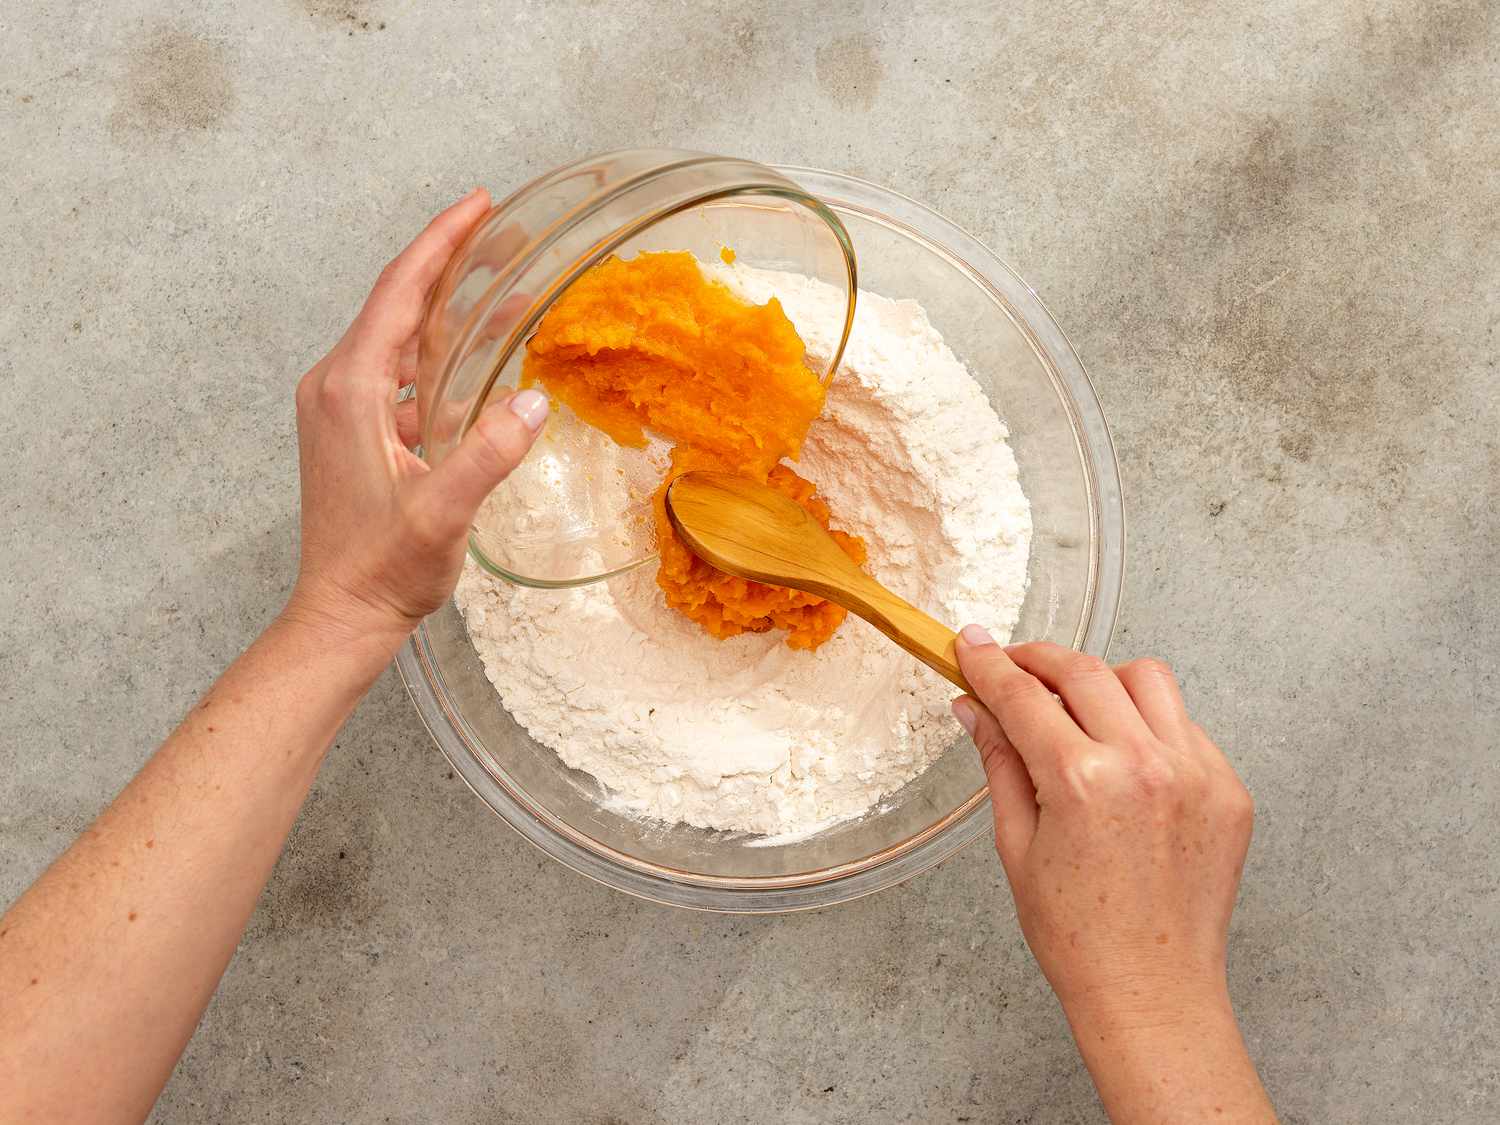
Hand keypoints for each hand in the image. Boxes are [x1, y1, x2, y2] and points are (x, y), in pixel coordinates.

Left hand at [286, 189, 548, 654]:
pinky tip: (475, 355)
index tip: (478, 202)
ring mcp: (338, 407)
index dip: (441, 241)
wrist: (341, 614)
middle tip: (498, 225)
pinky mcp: (349, 429)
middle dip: (448, 260)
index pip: (399, 292)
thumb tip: (532, 401)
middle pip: (397, 301)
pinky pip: (397, 370)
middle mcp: (335, 385)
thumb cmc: (384, 568)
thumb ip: (488, 454)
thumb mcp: (443, 512)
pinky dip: (437, 351)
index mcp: (350, 389)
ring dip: (446, 306)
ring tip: (498, 278)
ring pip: (399, 335)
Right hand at [953, 631, 1271, 1122]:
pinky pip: (1183, 725)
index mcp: (1081, 782)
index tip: (972, 646)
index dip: (989, 665)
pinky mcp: (1228, 790)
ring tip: (1075, 708)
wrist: (1152, 992)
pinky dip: (1148, 724)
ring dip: (1102, 680)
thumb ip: (1000, 762)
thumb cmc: (1078, 936)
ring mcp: (1195, 774)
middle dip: (1039, 658)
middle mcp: (1145, 765)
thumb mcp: (1017, 845)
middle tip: (1013, 665)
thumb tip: (975, 709)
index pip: (1024, 696)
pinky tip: (1122, 757)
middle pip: (1084, 670)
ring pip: (1146, 679)